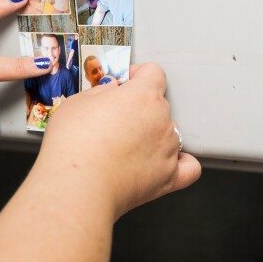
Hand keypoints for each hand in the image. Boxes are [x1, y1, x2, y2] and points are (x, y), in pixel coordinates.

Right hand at [38, 63, 200, 219]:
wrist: (76, 188)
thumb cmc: (73, 146)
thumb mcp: (77, 103)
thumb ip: (100, 91)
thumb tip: (111, 90)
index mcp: (143, 95)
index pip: (153, 73)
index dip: (138, 75)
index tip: (125, 82)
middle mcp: (162, 119)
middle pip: (159, 105)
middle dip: (138, 108)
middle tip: (113, 120)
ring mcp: (168, 149)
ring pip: (168, 134)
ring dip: (151, 136)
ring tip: (124, 148)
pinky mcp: (168, 177)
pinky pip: (189, 167)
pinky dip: (181, 163)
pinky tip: (167, 161)